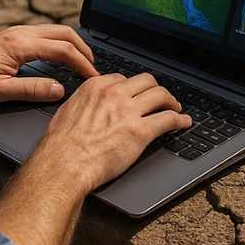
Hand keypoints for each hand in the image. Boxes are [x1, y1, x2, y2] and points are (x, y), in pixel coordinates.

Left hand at [0, 24, 97, 105]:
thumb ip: (32, 90)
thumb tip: (59, 90)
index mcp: (20, 45)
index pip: (62, 50)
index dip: (81, 63)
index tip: (92, 76)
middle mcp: (21, 33)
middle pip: (64, 33)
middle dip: (83, 49)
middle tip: (93, 68)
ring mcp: (18, 32)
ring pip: (56, 31)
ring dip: (73, 44)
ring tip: (83, 62)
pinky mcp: (14, 36)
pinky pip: (46, 34)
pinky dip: (61, 43)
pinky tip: (62, 56)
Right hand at [28, 72, 193, 194]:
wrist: (63, 165)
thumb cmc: (60, 146)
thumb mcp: (68, 111)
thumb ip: (85, 103)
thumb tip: (92, 106)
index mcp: (96, 87)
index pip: (123, 79)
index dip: (134, 88)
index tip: (139, 95)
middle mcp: (114, 94)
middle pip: (146, 81)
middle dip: (156, 89)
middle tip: (161, 99)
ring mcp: (128, 111)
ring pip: (160, 95)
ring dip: (171, 101)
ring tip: (175, 109)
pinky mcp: (140, 132)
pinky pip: (167, 119)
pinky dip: (180, 120)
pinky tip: (184, 123)